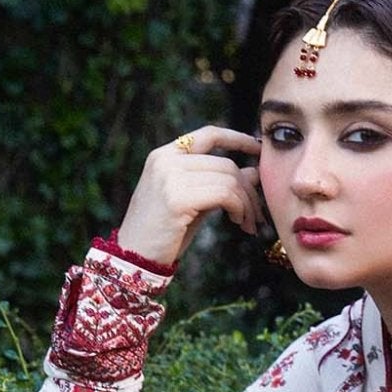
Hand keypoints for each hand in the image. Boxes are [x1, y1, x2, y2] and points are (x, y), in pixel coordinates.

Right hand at [116, 127, 263, 267]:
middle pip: (225, 163)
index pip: (208, 134)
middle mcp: (166, 160)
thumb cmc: (163, 234)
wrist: (134, 258)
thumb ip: (217, 184)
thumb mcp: (193, 203)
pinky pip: (224, 194)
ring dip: (246, 204)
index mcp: (165, 155)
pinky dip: (239, 208)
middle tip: (257, 214)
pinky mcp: (178, 198)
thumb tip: (253, 172)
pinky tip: (238, 222)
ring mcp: (170, 177)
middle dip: (248, 190)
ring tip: (248, 223)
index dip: (236, 138)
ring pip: (228, 180)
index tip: (258, 149)